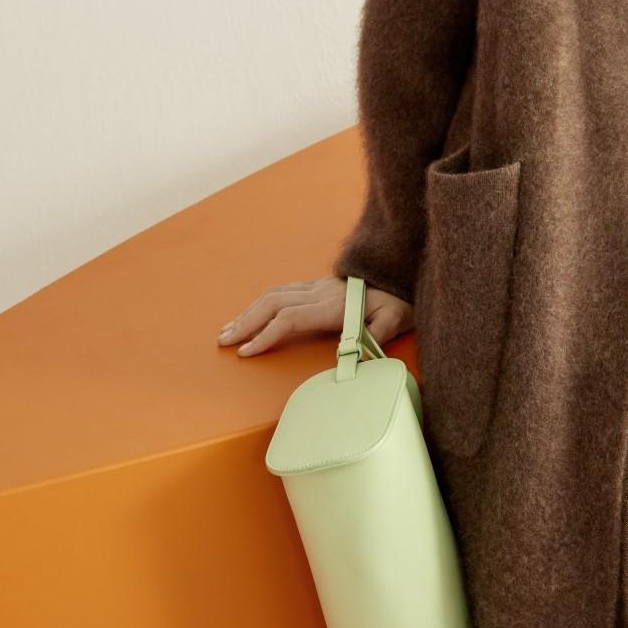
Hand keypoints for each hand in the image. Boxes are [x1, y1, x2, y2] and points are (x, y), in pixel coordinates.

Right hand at [217, 276, 413, 356]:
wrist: (403, 274)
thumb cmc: (399, 302)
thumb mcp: (397, 318)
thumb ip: (379, 333)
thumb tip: (359, 353)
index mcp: (334, 304)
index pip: (290, 317)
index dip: (266, 335)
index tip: (246, 352)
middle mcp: (320, 291)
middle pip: (273, 303)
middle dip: (246, 322)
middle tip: (224, 341)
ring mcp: (317, 285)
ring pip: (273, 295)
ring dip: (248, 312)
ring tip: (227, 330)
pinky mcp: (318, 285)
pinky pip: (282, 291)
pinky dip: (260, 304)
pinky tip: (250, 315)